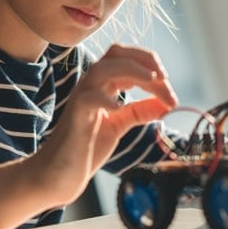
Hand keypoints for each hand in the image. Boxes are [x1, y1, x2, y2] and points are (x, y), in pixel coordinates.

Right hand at [33, 44, 177, 204]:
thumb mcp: (119, 125)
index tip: (169, 85)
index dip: (150, 64)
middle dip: (145, 60)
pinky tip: (121, 108)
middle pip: (117, 53)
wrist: (58, 175)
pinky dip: (107, 99)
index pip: (127, 57)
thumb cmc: (85, 149)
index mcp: (102, 85)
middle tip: (166, 79)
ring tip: (154, 82)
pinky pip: (88, 98)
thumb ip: (139, 112)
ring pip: (103, 68)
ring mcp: (81, 99)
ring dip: (134, 71)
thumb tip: (165, 103)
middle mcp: (91, 86)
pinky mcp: (75, 117)